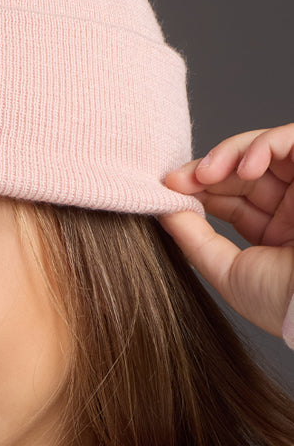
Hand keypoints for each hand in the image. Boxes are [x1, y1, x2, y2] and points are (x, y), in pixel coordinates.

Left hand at [161, 124, 293, 336]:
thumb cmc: (280, 300)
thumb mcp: (227, 270)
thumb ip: (194, 239)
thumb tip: (164, 210)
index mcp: (274, 232)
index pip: (231, 198)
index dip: (199, 189)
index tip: (169, 189)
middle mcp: (293, 206)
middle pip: (243, 170)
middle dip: (206, 170)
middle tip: (179, 179)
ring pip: (265, 149)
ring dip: (230, 154)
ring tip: (208, 174)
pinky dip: (266, 145)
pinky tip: (246, 168)